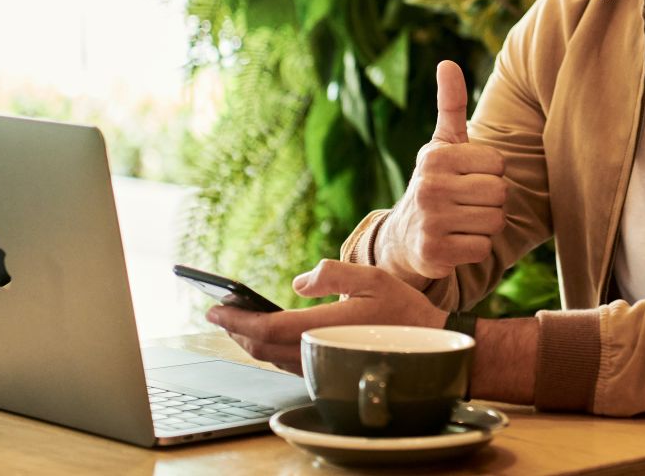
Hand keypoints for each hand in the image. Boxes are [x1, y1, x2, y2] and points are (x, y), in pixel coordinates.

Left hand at [206, 260, 445, 374]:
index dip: (236, 320)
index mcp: (324, 328)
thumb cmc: (403, 310)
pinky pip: (287, 363)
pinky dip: (269, 349)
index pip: (267, 328)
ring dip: (250, 340)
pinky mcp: (328, 371)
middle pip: (262, 347)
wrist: (430, 347)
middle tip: (219, 312)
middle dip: (236, 330)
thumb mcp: (371, 277)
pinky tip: (266, 336)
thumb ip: (332, 274)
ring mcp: (323, 365)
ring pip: (272, 358)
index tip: (214, 308)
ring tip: (237, 321)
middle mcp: (318, 352)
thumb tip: (298, 282)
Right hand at [380, 60, 506, 282]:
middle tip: (468, 203)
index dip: (490, 173)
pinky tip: (456, 242)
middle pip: (500, 193)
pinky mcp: (433, 252)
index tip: (468, 178)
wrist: (404, 237)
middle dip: (491, 201)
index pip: (498, 164)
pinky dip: (475, 249)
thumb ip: (451, 105)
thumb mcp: (442, 144)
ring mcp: (430, 221)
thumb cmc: (436, 183)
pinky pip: (482, 249)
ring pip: (495, 222)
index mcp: (435, 156)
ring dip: (485, 226)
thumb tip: (447, 62)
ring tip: (462, 221)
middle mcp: (429, 186)